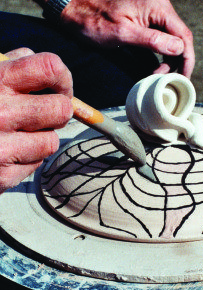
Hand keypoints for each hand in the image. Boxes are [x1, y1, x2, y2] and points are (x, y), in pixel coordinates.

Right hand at [0, 48, 72, 192]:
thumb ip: (7, 67)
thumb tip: (50, 69)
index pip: (51, 68)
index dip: (63, 78)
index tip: (59, 86)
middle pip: (62, 110)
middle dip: (58, 112)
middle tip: (45, 114)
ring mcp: (0, 148)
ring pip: (52, 141)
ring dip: (41, 138)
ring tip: (18, 135)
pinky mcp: (1, 176)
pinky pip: (36, 163)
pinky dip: (27, 158)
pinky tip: (6, 154)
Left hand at [61, 0, 194, 77]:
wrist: (75, 8)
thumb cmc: (94, 18)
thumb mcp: (123, 33)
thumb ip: (152, 41)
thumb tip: (178, 49)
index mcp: (157, 7)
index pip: (183, 36)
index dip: (187, 59)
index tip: (183, 77)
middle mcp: (158, 7)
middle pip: (179, 38)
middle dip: (177, 61)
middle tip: (165, 79)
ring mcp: (152, 13)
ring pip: (170, 39)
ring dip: (168, 59)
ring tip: (158, 75)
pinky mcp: (144, 19)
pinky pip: (160, 38)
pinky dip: (160, 54)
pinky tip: (155, 66)